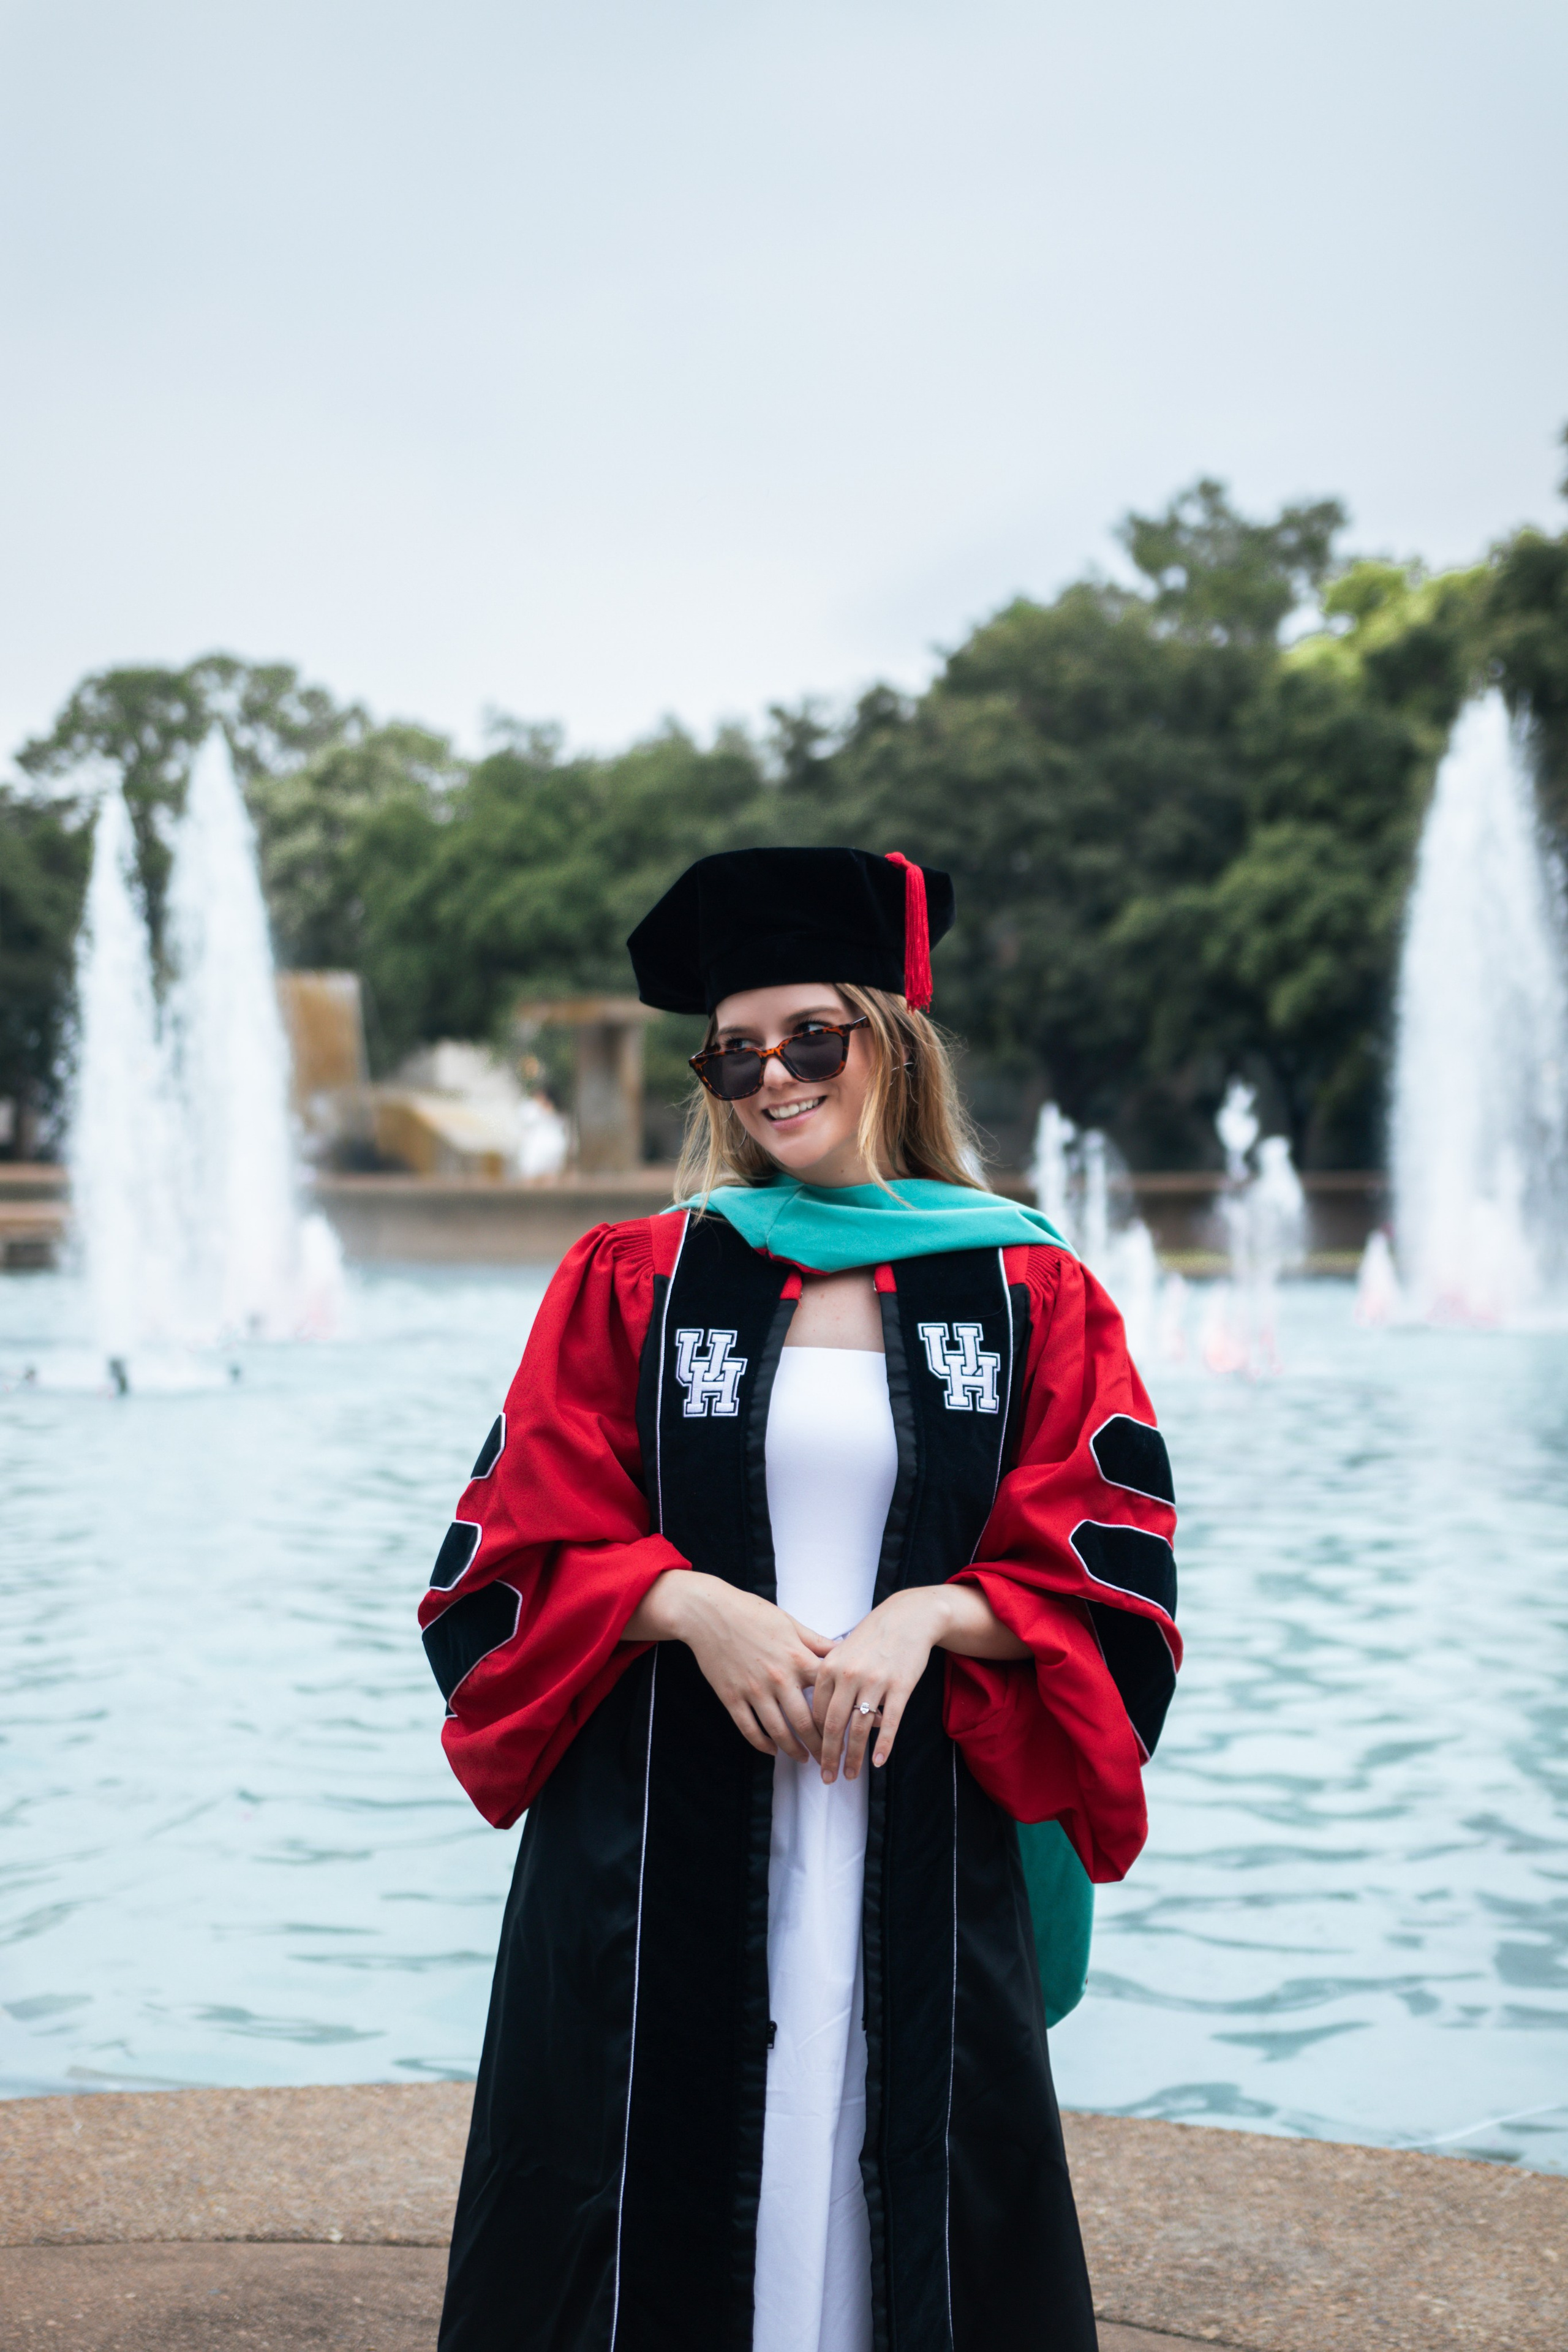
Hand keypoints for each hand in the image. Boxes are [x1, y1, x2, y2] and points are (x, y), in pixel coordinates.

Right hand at [624, 1571, 831, 1762]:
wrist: (708, 1613)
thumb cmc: (752, 1613)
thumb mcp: (790, 1623)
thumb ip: (815, 1642)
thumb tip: (841, 1650)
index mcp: (797, 1658)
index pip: (827, 1694)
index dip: (840, 1713)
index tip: (849, 1727)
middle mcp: (778, 1678)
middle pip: (805, 1722)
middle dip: (820, 1745)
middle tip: (829, 1758)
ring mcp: (753, 1691)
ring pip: (779, 1731)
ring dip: (794, 1750)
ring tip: (804, 1759)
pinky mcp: (731, 1698)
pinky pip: (749, 1729)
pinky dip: (762, 1744)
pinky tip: (771, 1750)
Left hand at [810, 1581, 1031, 1783]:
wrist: (907, 1618)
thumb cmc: (872, 1637)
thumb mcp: (841, 1652)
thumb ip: (828, 1680)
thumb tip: (818, 1714)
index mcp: (829, 1667)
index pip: (817, 1713)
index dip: (815, 1739)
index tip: (815, 1757)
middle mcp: (849, 1675)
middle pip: (834, 1726)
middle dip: (828, 1756)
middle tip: (827, 1778)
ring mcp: (875, 1681)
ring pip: (859, 1729)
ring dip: (853, 1757)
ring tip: (850, 1776)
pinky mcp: (900, 1686)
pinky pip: (890, 1722)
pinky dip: (883, 1745)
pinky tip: (878, 1762)